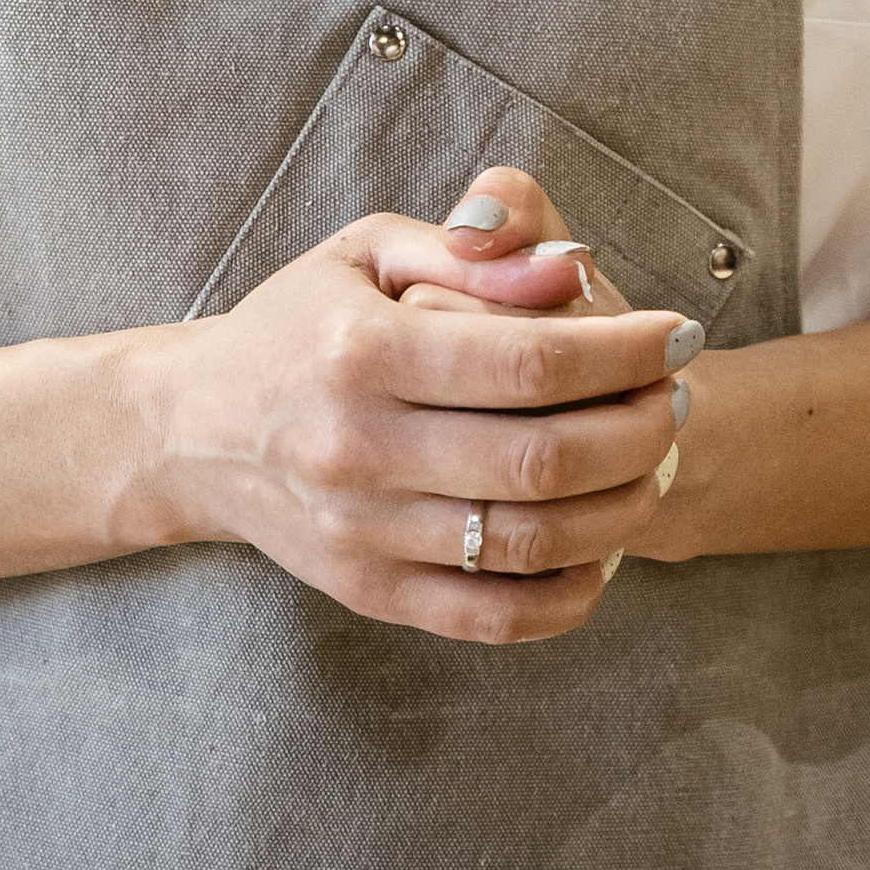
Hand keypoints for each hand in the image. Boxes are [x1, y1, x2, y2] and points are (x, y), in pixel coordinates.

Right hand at [156, 170, 699, 643]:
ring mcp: (362, 533)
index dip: (626, 349)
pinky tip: (602, 547)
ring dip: (621, 507)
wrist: (191, 431)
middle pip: (544, 457)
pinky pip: (493, 616)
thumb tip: (568, 272)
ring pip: (531, 541)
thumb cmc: (298, 326)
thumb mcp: (367, 252)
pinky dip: (569, 594)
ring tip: (650, 463)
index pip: (530, 359)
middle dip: (641, 428)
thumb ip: (472, 254)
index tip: (678, 333)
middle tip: (678, 398)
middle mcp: (359, 449)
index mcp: (363, 352)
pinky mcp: (368, 593)